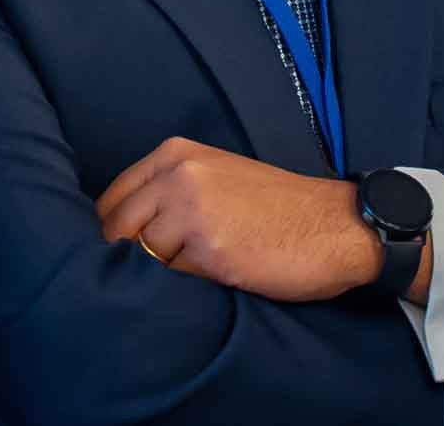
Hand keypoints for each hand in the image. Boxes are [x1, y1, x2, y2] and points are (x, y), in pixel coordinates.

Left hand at [95, 138, 381, 302]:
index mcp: (175, 154)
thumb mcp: (215, 177)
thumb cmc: (277, 208)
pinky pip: (175, 280)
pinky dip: (186, 289)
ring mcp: (193, 212)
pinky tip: (213, 282)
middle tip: (135, 279)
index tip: (113, 254)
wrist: (336, 227)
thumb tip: (118, 230)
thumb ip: (167, 191)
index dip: (106, 231)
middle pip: (116, 228)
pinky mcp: (212, 251)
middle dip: (122, 257)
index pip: (111, 197)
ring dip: (158, 275)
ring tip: (191, 276)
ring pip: (143, 257)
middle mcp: (178, 176)